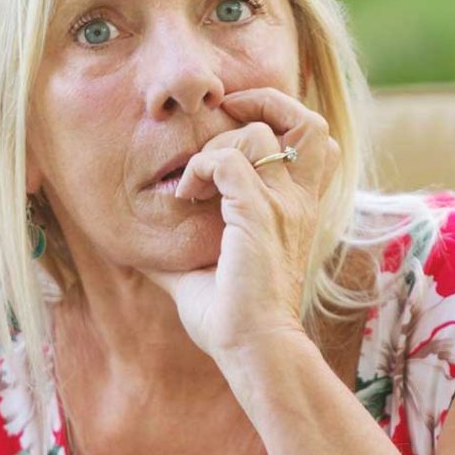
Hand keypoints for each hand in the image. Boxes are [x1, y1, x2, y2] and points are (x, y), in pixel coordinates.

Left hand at [137, 87, 340, 360]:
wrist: (255, 349)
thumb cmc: (234, 319)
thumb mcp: (204, 274)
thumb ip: (184, 251)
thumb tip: (141, 249)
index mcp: (297, 209)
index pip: (313, 141)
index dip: (280, 119)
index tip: (234, 129)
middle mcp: (297, 202)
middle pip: (307, 122)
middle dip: (264, 104)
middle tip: (224, 119)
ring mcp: (283, 207)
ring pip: (258, 134)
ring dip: (215, 147)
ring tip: (192, 181)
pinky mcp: (258, 217)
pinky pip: (228, 164)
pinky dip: (200, 168)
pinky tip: (185, 196)